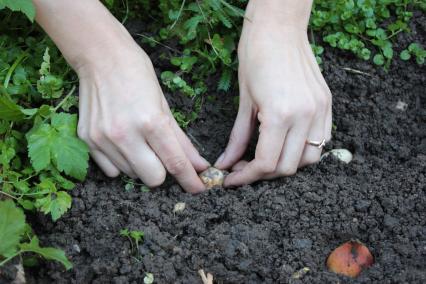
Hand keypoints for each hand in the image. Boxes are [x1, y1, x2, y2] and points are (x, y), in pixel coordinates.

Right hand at [76, 44, 208, 192]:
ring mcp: (103, 139)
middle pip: (153, 179)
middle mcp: (125, 134)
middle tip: (161, 154)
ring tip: (137, 138)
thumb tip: (198, 165)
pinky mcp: (87, 140)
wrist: (101, 57)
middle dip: (163, 171)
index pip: (175, 163)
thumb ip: (181, 140)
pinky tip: (121, 142)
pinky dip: (122, 162)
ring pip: (132, 174)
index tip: (199, 188)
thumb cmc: (138, 75)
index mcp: (151, 121)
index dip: (190, 180)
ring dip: (141, 164)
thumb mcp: (165, 105)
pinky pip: (111, 170)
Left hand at [215, 0, 331, 186]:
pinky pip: (321, 141)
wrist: (279, 26)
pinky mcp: (327, 104)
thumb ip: (238, 138)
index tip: (232, 180)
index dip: (246, 178)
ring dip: (285, 165)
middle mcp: (306, 116)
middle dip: (263, 175)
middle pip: (287, 167)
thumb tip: (227, 164)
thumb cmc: (255, 56)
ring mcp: (320, 110)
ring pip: (308, 159)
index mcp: (281, 114)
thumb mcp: (243, 101)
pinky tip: (285, 144)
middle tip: (244, 169)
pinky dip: (303, 150)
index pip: (266, 163)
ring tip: (265, 158)